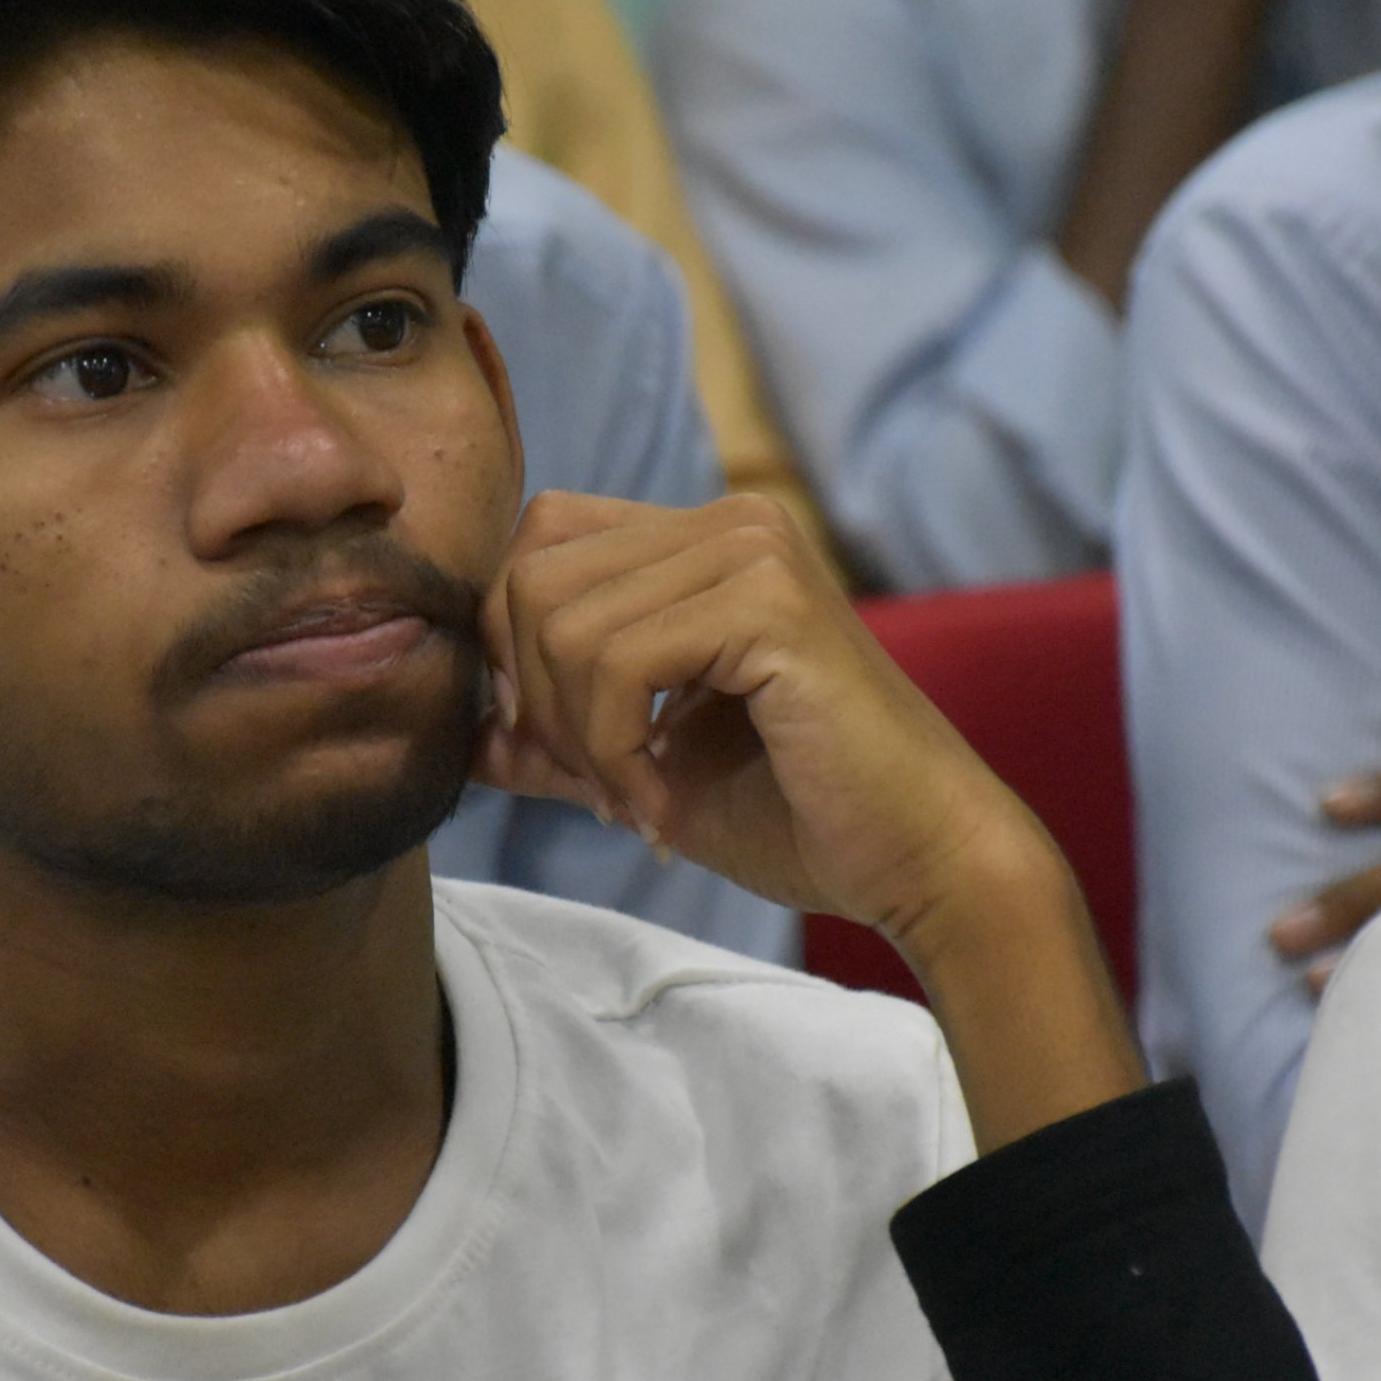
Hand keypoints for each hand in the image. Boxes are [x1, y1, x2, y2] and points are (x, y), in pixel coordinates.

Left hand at [477, 493, 1034, 934]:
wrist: (917, 858)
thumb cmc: (799, 815)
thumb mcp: (645, 771)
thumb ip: (555, 742)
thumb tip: (463, 734)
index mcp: (704, 541)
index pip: (540, 538)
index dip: (513, 643)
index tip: (553, 747)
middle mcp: (729, 521)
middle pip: (533, 572)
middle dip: (533, 699)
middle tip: (595, 786)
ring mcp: (752, 549)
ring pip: (561, 620)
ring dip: (575, 738)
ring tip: (634, 799)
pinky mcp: (768, 601)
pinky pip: (615, 660)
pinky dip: (612, 749)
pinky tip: (662, 803)